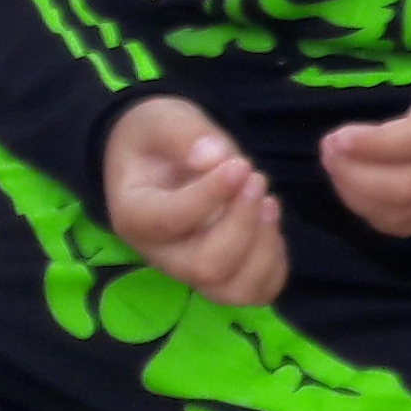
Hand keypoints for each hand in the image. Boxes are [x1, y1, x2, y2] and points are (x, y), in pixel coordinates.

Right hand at [103, 94, 288, 305]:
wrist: (156, 159)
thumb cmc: (157, 139)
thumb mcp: (162, 120)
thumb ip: (184, 135)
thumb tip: (214, 158)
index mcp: (135, 214)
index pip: (170, 222)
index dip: (211, 196)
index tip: (241, 165)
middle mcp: (160, 253)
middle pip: (205, 267)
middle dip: (242, 225)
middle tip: (258, 178)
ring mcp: (190, 268)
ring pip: (231, 289)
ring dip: (263, 249)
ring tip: (270, 203)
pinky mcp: (221, 273)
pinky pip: (253, 291)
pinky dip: (275, 265)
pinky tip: (272, 223)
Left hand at [321, 0, 410, 237]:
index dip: (377, 145)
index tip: (337, 136)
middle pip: (409, 185)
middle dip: (357, 174)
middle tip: (329, 147)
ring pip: (406, 208)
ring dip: (360, 195)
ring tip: (337, 163)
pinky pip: (410, 221)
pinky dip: (376, 213)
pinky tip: (357, 186)